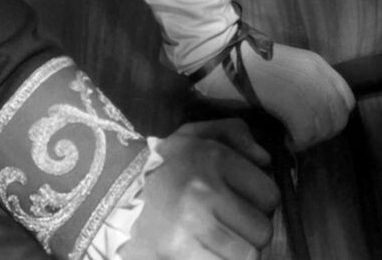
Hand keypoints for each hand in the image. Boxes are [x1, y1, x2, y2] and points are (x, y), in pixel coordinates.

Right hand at [122, 119, 278, 259]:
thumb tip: (267, 161)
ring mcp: (193, 223)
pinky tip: (208, 251)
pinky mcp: (180, 250)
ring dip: (238, 251)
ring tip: (220, 239)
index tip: (244, 201)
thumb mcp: (195, 135)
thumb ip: (235, 134)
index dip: (261, 201)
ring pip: (248, 254)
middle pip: (262, 230)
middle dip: (251, 230)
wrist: (112, 193)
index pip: (269, 195)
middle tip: (232, 224)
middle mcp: (205, 189)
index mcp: (214, 156)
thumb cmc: (164, 166)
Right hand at [194, 41, 353, 152]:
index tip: (314, 124)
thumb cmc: (248, 64)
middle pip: (338, 117)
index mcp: (316, 63)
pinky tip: (285, 139)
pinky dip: (298, 142)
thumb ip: (306, 85)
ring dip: (308, 140)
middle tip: (301, 135)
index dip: (334, 118)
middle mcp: (316, 73)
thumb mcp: (287, 69)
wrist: (224, 55)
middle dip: (322, 133)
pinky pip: (306, 132)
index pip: (346, 100)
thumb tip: (318, 114)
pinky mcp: (290, 99)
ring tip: (290, 138)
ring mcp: (305, 85)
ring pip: (324, 127)